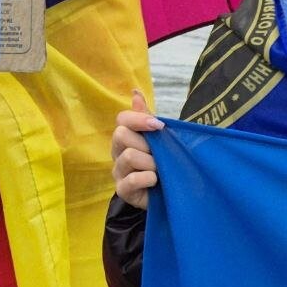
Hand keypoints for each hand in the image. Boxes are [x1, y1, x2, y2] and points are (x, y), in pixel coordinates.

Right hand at [111, 89, 163, 209]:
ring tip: (160, 171)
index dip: (139, 119)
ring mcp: (118, 171)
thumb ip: (145, 117)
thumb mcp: (158, 139)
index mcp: (125, 137)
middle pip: (121, 135)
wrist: (169, 194)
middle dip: (146, 144)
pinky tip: (156, 181)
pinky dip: (148, 178)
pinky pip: (132, 179)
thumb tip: (135, 92)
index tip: (159, 126)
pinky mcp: (122, 190)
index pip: (122, 119)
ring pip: (129, 156)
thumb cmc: (163, 163)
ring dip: (151, 164)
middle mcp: (117, 152)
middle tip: (158, 155)